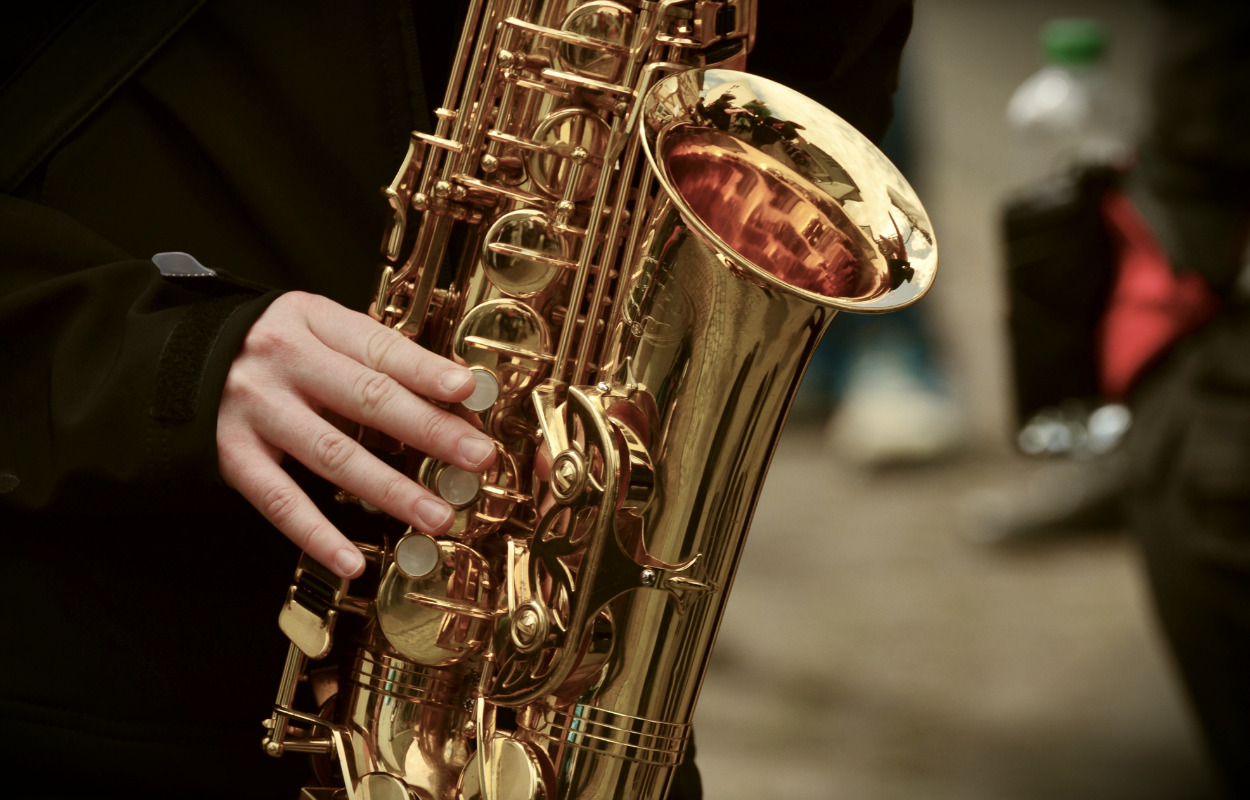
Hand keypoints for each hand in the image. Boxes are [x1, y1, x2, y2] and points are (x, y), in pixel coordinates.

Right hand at [217, 291, 495, 578]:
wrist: (165, 359)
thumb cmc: (263, 348)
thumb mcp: (313, 329)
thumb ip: (371, 358)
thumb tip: (451, 400)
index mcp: (311, 322)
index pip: (379, 347)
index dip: (426, 370)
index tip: (467, 390)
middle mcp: (283, 362)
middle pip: (367, 399)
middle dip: (429, 431)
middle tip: (476, 457)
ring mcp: (255, 411)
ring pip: (334, 455)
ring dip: (391, 489)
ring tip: (436, 515)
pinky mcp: (231, 456)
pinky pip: (280, 502)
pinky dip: (318, 535)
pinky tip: (353, 561)